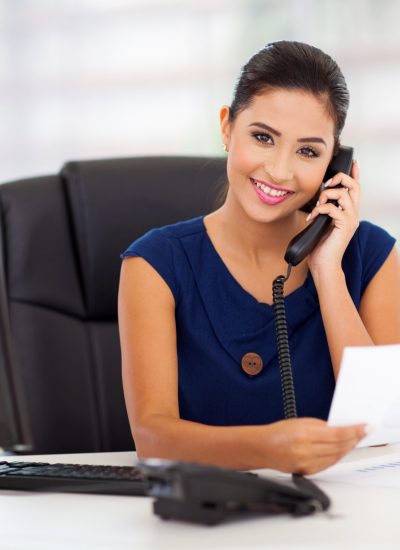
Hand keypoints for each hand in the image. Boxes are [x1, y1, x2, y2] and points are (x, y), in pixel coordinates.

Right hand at [265, 417, 366, 473]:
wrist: (263, 448)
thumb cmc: (279, 433)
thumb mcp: (300, 422)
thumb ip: (320, 426)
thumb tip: (339, 429)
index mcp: (305, 434)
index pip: (337, 434)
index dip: (354, 431)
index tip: (364, 428)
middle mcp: (306, 450)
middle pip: (338, 446)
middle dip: (353, 439)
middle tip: (363, 433)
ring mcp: (307, 463)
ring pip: (336, 457)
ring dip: (347, 448)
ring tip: (354, 440)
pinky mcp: (308, 472)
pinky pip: (328, 464)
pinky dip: (337, 457)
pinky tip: (341, 450)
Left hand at [307, 159, 359, 275]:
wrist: (323, 266)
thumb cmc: (320, 247)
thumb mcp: (322, 224)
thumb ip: (325, 211)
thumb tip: (318, 198)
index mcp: (349, 213)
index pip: (356, 189)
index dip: (355, 174)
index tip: (354, 162)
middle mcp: (353, 215)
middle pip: (354, 186)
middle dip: (340, 179)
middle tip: (325, 184)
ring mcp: (350, 221)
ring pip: (343, 195)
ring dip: (326, 195)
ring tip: (317, 205)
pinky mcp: (344, 226)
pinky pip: (333, 209)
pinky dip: (320, 209)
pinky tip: (312, 217)